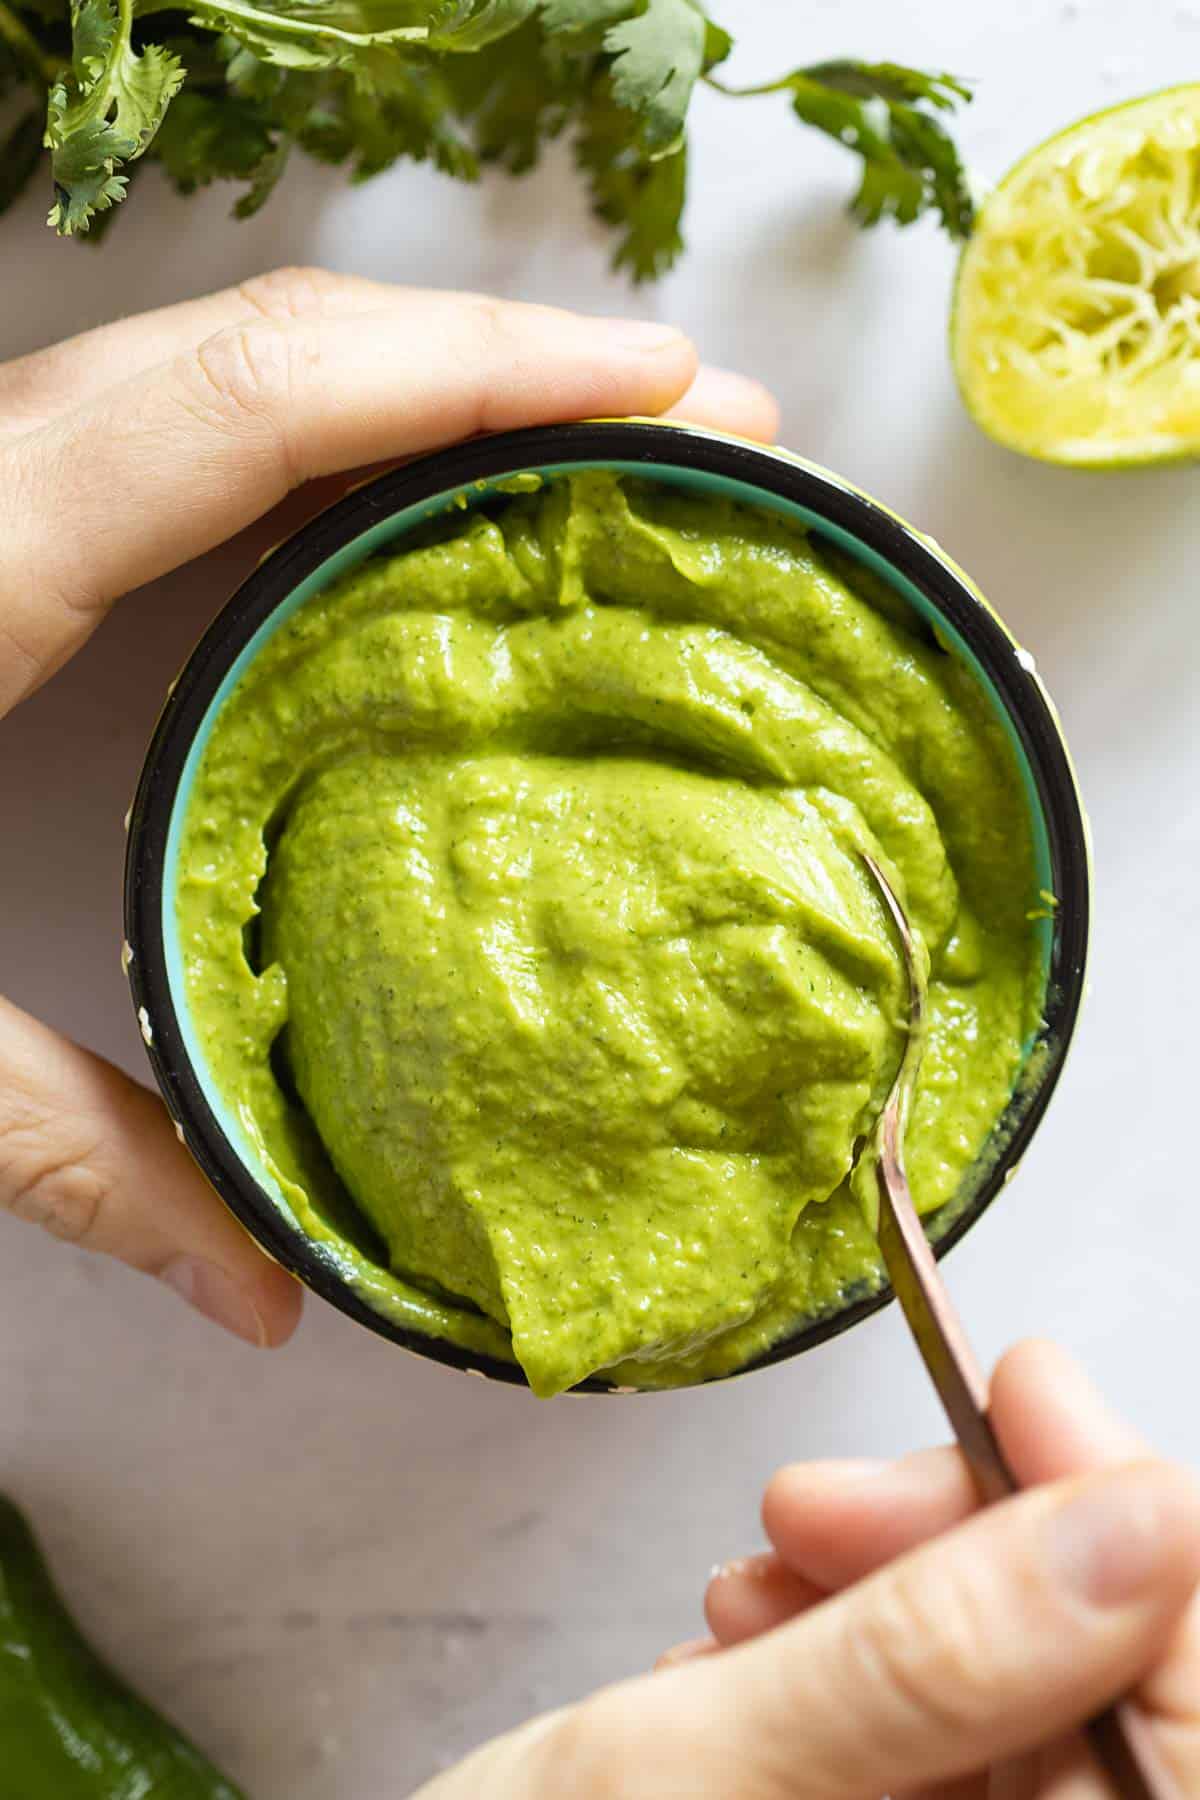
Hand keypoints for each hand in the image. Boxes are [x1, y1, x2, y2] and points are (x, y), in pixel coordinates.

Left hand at [0, 267, 777, 1347]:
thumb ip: (67, 1154)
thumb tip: (264, 1300)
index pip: (263, 396)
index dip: (481, 370)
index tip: (661, 386)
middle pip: (282, 339)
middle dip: (505, 359)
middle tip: (695, 430)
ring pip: (240, 359)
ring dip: (430, 381)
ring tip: (598, 451)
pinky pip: (192, 420)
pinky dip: (336, 430)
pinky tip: (421, 500)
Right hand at [416, 1341, 1199, 1796]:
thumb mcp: (691, 1781)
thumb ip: (925, 1660)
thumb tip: (1142, 1520)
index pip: (1197, 1712)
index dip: (1141, 1533)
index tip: (1023, 1388)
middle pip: (1104, 1680)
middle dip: (963, 1554)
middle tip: (812, 1499)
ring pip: (1012, 1686)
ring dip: (884, 1595)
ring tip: (747, 1582)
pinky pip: (935, 1726)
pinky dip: (847, 1647)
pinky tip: (745, 1637)